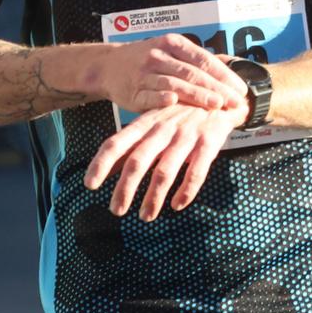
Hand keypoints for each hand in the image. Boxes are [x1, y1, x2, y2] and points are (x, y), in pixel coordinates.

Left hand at [85, 100, 247, 219]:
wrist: (222, 96)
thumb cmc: (181, 114)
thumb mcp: (152, 123)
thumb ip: (130, 145)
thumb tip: (104, 170)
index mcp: (146, 124)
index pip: (116, 143)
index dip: (101, 163)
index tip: (90, 184)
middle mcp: (163, 129)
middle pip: (138, 161)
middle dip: (125, 188)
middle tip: (116, 210)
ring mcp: (186, 136)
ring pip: (165, 171)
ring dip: (153, 197)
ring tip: (145, 216)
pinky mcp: (208, 143)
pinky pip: (196, 171)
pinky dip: (186, 191)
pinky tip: (177, 205)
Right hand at [100, 34, 247, 115]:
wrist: (108, 66)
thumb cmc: (148, 60)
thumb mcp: (171, 51)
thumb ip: (197, 59)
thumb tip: (229, 64)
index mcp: (172, 43)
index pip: (203, 59)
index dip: (224, 74)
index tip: (240, 88)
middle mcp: (159, 56)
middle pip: (192, 73)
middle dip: (216, 88)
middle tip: (235, 101)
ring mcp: (144, 73)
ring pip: (174, 84)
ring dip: (196, 96)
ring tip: (216, 105)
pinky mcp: (132, 91)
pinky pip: (149, 96)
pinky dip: (162, 99)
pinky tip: (175, 103)